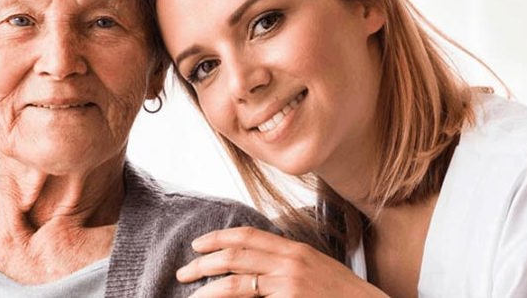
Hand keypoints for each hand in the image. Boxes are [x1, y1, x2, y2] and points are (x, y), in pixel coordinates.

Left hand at [177, 227, 387, 296]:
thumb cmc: (342, 295)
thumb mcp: (316, 270)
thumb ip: (288, 264)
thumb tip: (257, 267)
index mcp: (295, 250)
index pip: (249, 235)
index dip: (220, 237)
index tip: (199, 244)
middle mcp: (290, 262)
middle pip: (236, 255)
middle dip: (204, 262)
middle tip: (185, 271)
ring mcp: (289, 283)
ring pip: (236, 280)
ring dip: (209, 287)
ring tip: (192, 293)